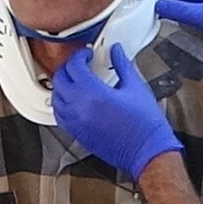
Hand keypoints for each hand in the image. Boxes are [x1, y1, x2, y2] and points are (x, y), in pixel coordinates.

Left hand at [48, 46, 179, 179]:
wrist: (146, 151)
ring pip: (56, 98)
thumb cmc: (145, 125)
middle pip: (60, 80)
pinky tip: (72, 101)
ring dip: (62, 86)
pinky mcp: (78, 134)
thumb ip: (122, 65)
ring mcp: (77, 123)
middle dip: (68, 68)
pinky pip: (60, 116)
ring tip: (74, 80)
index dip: (79, 55)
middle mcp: (80, 108)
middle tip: (80, 64)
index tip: (87, 54)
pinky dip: (62, 104)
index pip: (74, 66)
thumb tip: (116, 52)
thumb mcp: (135, 87)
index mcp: (94, 94)